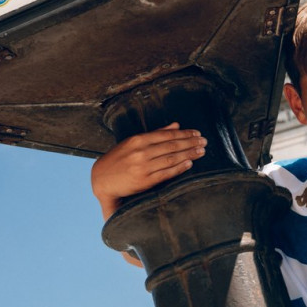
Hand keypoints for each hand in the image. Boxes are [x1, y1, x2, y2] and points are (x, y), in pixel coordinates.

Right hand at [91, 123, 206, 218]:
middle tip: (204, 141)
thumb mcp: (133, 142)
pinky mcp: (145, 181)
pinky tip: (190, 163)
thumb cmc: (119, 159)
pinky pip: (166, 173)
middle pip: (172, 146)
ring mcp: (143, 167)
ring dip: (189, 154)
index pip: (167, 135)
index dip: (184, 134)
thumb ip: (156, 133)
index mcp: (138, 140)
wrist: (102, 179)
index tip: (197, 133)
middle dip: (190, 143)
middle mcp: (141, 152)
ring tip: (202, 151)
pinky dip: (179, 167)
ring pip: (171, 158)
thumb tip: (176, 125)